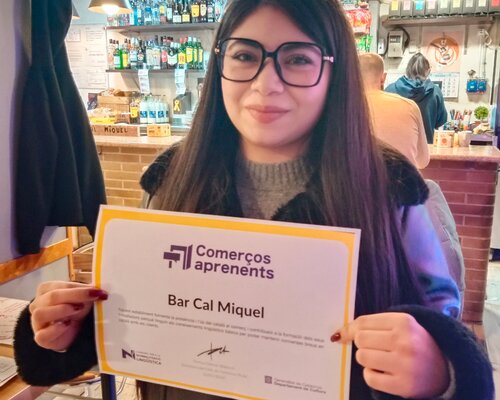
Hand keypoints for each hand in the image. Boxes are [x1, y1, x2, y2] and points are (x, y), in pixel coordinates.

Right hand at [29, 281, 107, 351]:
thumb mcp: (82, 299)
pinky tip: (67, 325)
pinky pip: (42, 334)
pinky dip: (56, 329)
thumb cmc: (75, 311)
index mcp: (47, 289)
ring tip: (78, 310)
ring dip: (62, 310)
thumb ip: (87, 292)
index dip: (81, 288)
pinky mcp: (40, 338)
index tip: (98, 291)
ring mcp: (36, 321)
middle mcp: (38, 303)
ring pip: (41, 313)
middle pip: (53, 296)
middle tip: (93, 298)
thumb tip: (99, 289)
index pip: (63, 285)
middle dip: (75, 296)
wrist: (72, 332)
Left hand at [334, 312, 449, 398]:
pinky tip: (384, 372)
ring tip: (382, 359)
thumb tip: (339, 334)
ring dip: (367, 359)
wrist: (446, 370)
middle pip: (360, 339)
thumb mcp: (401, 325)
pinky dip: (372, 375)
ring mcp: (404, 365)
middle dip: (363, 344)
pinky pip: (369, 377)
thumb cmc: (416, 343)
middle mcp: (405, 342)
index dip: (351, 329)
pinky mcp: (403, 386)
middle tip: (377, 347)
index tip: (347, 334)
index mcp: (404, 322)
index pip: (363, 322)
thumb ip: (372, 324)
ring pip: (362, 357)